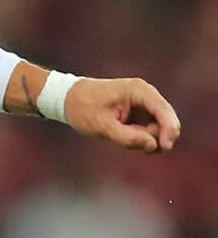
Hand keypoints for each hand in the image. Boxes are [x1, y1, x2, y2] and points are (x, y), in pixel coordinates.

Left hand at [64, 77, 180, 152]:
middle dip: (152, 137)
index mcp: (138, 90)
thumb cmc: (83, 108)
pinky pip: (149, 132)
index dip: (170, 130)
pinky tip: (121, 135)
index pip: (163, 110)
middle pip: (165, 123)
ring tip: (117, 133)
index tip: (165, 146)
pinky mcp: (141, 115)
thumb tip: (153, 146)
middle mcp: (146, 96)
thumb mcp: (101, 125)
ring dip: (143, 139)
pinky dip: (139, 139)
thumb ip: (128, 137)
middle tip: (125, 139)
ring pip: (158, 130)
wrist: (68, 99)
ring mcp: (145, 106)